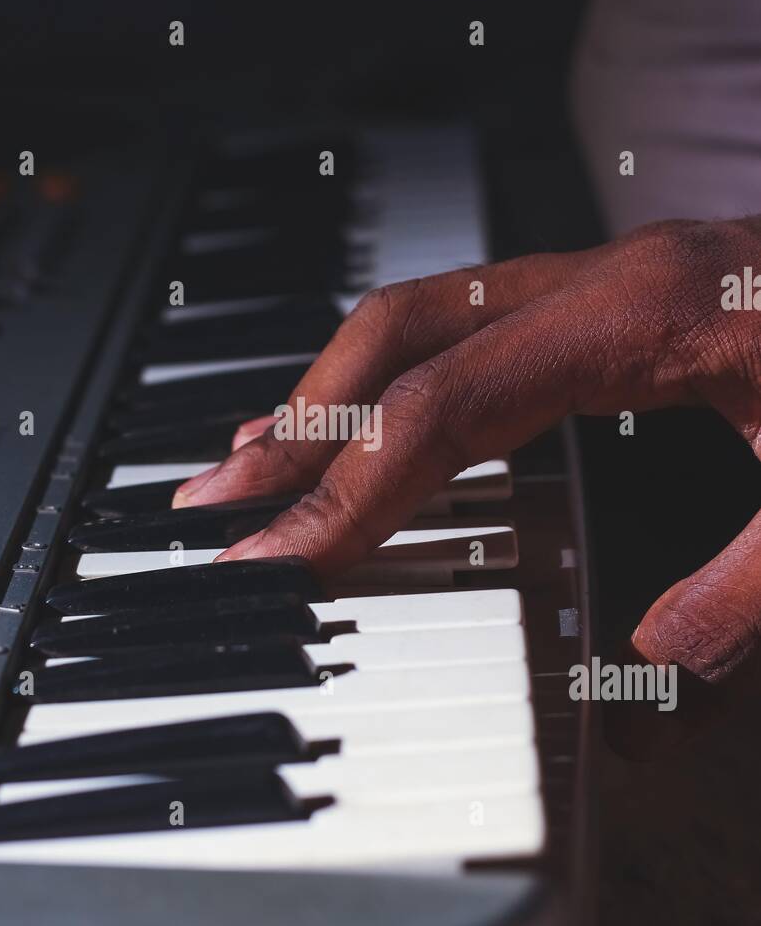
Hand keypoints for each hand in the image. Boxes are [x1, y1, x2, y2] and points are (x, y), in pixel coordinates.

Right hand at [173, 220, 760, 705]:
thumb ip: (751, 576)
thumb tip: (653, 654)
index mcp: (648, 317)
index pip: (448, 408)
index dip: (352, 486)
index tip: (281, 556)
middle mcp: (606, 278)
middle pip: (402, 334)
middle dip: (298, 420)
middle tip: (218, 496)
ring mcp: (606, 271)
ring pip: (424, 311)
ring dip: (330, 384)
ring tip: (256, 455)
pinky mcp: (615, 288)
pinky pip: (470, 314)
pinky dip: (394, 368)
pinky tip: (366, 410)